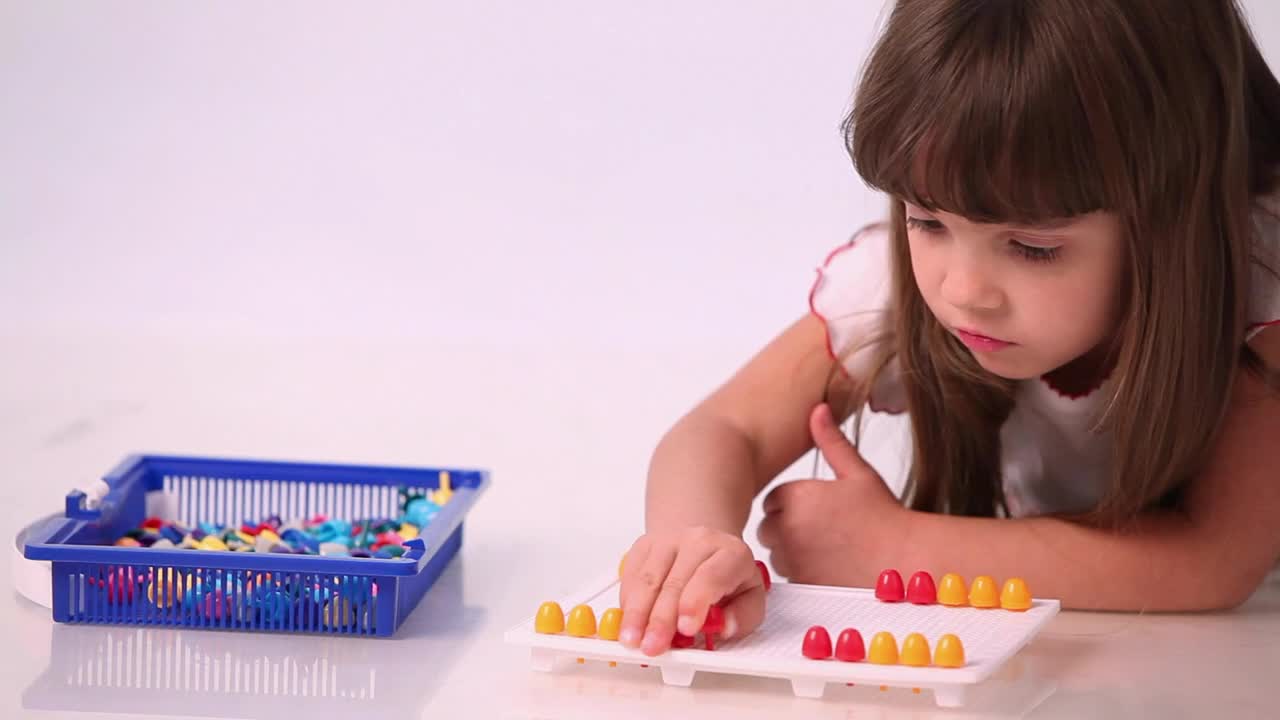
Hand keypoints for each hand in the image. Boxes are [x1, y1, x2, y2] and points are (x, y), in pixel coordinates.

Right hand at [618, 526, 766, 656]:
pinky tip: (628, 622)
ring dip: (637, 613)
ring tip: (632, 639)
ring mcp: (668, 540)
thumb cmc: (727, 577)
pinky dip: (627, 602)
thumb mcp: (750, 597)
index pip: (711, 576)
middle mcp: (698, 541)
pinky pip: (631, 575)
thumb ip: (743, 616)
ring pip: (647, 579)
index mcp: (731, 554)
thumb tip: (724, 627)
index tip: (686, 628)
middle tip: (654, 646)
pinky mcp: (644, 545)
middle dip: (661, 619)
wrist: (704, 545)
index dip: (696, 603)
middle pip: (675, 582)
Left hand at [757, 403, 903, 584]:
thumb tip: (818, 409)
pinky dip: (799, 573)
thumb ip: (832, 441)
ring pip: (774, 554)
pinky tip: (825, 567)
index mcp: (797, 496)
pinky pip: (787, 577)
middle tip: (819, 529)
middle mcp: (787, 527)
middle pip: (767, 527)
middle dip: (785, 528)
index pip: (772, 499)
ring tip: (826, 549)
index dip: (791, 504)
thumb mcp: (858, 472)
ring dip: (790, 552)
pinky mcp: (800, 583)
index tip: (815, 509)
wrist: (905, 560)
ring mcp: (792, 558)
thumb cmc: (885, 518)